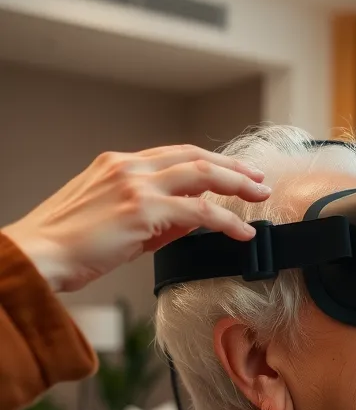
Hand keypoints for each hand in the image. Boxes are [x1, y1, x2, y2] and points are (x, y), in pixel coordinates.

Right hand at [1, 144, 270, 292]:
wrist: (39, 255)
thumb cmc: (71, 245)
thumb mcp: (117, 220)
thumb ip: (157, 215)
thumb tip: (195, 216)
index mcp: (118, 164)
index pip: (176, 154)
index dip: (211, 162)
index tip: (236, 172)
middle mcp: (128, 167)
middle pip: (195, 157)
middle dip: (233, 167)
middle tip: (259, 180)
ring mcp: (136, 185)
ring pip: (202, 175)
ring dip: (237, 185)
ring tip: (260, 197)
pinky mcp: (143, 210)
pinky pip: (199, 212)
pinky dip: (227, 221)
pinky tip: (242, 231)